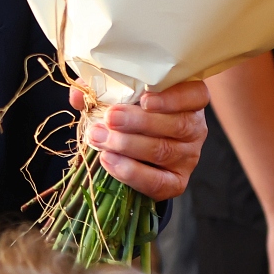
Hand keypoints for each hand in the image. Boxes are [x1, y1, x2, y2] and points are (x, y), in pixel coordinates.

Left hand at [74, 79, 208, 199]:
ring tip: (99, 137)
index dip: (172, 97)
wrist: (135, 153)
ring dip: (127, 145)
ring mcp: (188, 156)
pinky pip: (158, 181)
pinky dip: (131, 172)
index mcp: (188, 100)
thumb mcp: (119, 97)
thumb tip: (78, 95)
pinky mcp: (176, 181)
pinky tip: (109, 160)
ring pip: (163, 150)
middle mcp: (194, 128)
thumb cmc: (129, 115)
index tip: (144, 99)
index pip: (195, 95)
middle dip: (138, 122)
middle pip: (176, 124)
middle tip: (109, 118)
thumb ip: (102, 91)